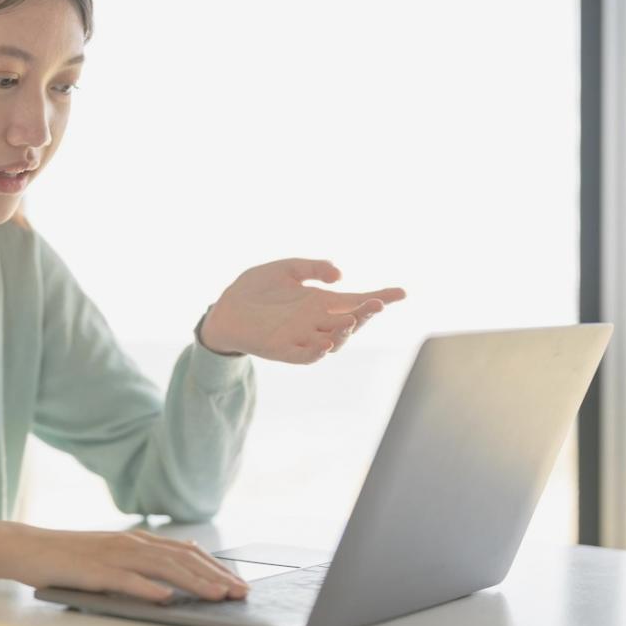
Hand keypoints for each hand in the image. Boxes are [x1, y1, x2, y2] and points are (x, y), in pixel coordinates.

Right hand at [0, 521, 249, 602]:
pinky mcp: (94, 571)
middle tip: (239, 593)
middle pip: (183, 558)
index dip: (216, 567)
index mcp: (139, 540)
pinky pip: (125, 580)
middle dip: (215, 576)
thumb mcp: (115, 554)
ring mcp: (114, 556)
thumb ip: (145, 560)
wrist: (30, 548)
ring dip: (192, 582)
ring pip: (162, 568)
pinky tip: (165, 598)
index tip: (238, 583)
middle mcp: (132, 543)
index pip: (187, 552)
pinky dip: (147, 589)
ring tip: (216, 596)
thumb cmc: (73, 557)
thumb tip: (180, 567)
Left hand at [199, 259, 406, 364]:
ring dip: (345, 334)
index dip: (379, 298)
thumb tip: (340, 275)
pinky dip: (316, 352)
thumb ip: (313, 269)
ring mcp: (301, 338)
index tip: (401, 293)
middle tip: (375, 304)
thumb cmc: (256, 288)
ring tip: (353, 320)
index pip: (356, 302)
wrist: (224, 307)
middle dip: (365, 315)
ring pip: (333, 342)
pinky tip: (325, 345)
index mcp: (320, 303)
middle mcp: (316, 323)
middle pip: (350, 323)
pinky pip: (304, 356)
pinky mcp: (283, 350)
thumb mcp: (286, 269)